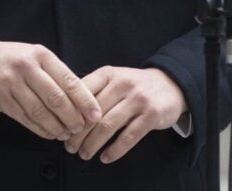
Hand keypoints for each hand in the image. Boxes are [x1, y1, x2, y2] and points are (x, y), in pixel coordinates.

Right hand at [0, 38, 101, 140]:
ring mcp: (12, 83)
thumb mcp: (33, 56)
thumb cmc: (9, 59)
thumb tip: (80, 97)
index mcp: (40, 54)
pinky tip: (49, 133)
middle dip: (72, 117)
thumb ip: (53, 73)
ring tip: (66, 134)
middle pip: (56, 98)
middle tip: (81, 128)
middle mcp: (27, 67)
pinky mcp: (1, 98)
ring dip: (56, 126)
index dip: (85, 100)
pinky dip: (40, 129)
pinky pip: (25, 118)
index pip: (69, 79)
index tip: (95, 114)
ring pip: (40, 111)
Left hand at [64, 66, 186, 163]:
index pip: (82, 91)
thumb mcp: (113, 79)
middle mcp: (123, 84)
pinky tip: (105, 157)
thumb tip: (65, 111)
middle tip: (69, 146)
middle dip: (78, 133)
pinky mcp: (151, 115)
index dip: (69, 112)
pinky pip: (128, 137)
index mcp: (108, 74)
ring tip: (84, 154)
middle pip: (93, 112)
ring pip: (108, 125)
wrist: (169, 84)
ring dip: (92, 144)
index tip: (61, 127)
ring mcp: (138, 99)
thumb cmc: (133, 86)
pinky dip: (114, 150)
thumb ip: (93, 90)